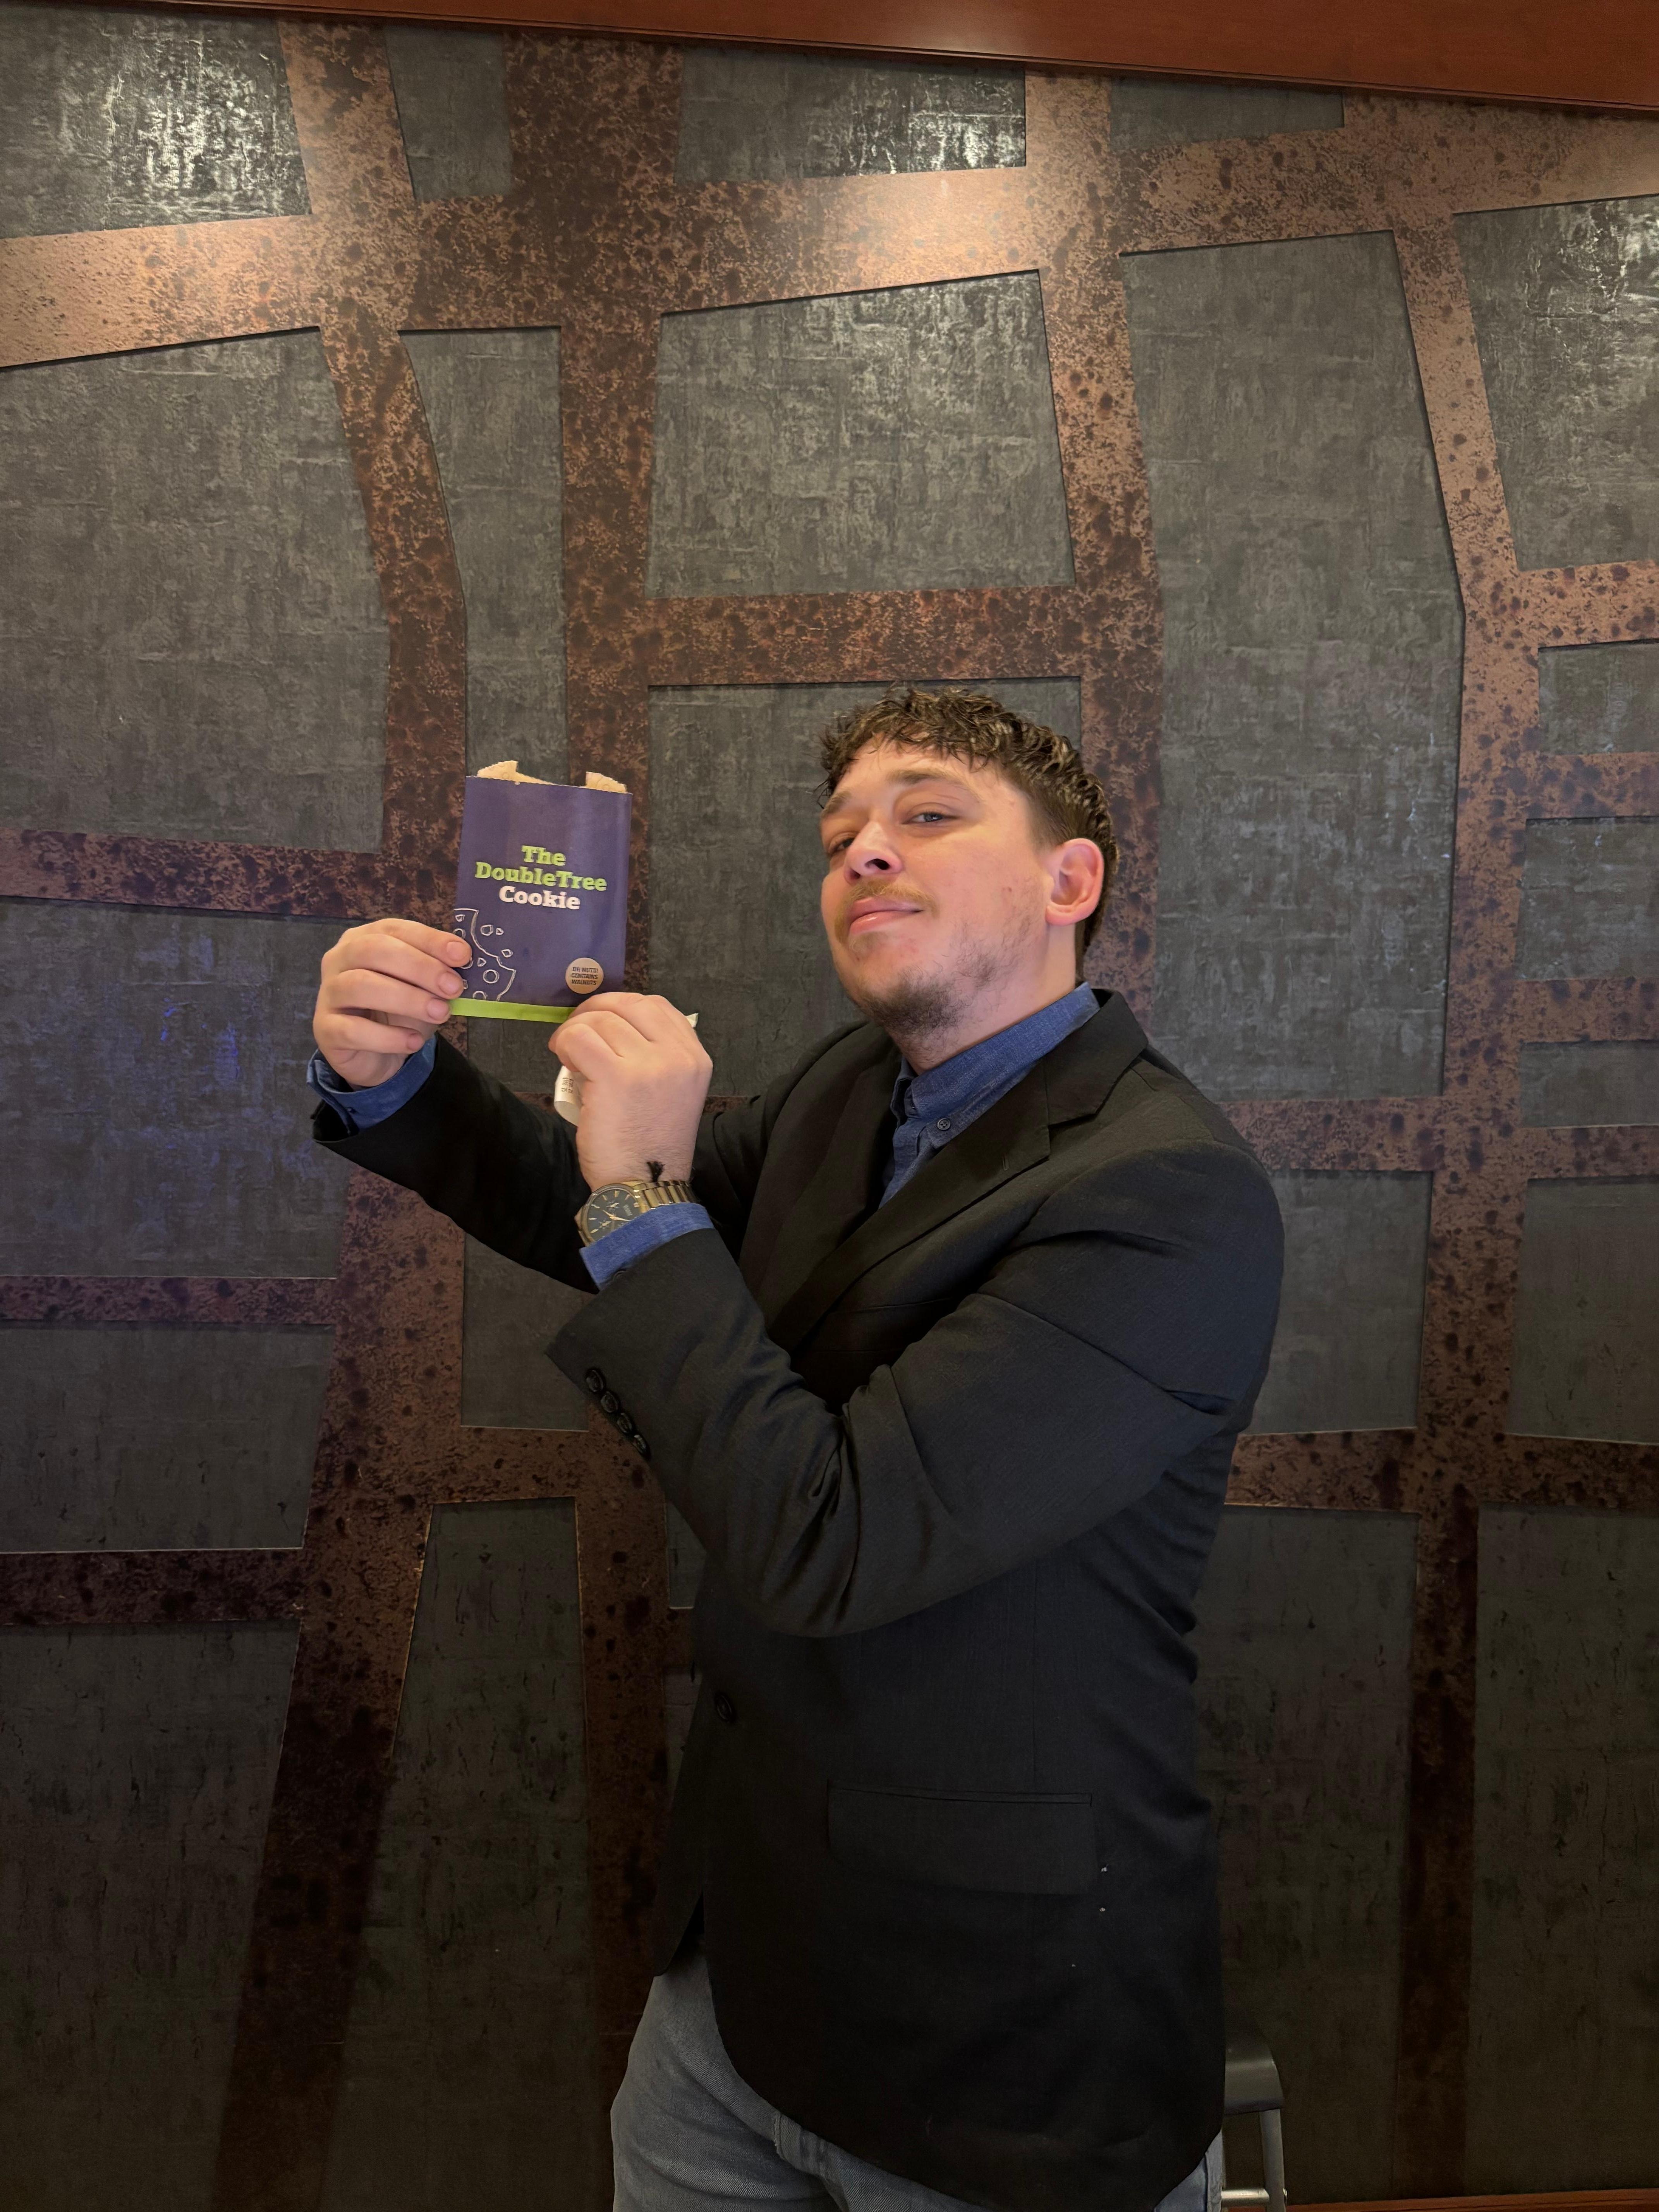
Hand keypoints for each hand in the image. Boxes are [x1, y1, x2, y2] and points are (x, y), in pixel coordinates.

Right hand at [313, 918, 471, 1088]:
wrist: (376, 1054)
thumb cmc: (399, 1012)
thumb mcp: (424, 987)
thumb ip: (438, 971)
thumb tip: (464, 959)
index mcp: (364, 939)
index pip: (395, 930)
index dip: (429, 940)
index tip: (462, 955)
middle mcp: (340, 959)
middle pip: (374, 950)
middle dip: (419, 967)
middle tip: (453, 987)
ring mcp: (328, 993)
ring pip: (360, 986)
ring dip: (406, 999)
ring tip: (440, 1013)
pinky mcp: (325, 1029)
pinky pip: (352, 1029)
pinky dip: (387, 1036)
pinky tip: (413, 1042)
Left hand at [551, 993, 711, 1188]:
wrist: (645, 1187)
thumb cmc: (650, 1146)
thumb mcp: (671, 1093)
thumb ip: (655, 1058)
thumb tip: (609, 1029)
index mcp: (694, 1058)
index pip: (657, 1006)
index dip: (621, 1005)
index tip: (601, 1021)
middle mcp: (677, 1056)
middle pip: (627, 1005)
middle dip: (594, 1010)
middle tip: (575, 1032)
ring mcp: (648, 1064)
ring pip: (599, 1021)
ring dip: (574, 1032)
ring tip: (568, 1054)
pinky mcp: (616, 1076)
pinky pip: (579, 1039)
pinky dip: (564, 1044)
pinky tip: (562, 1060)